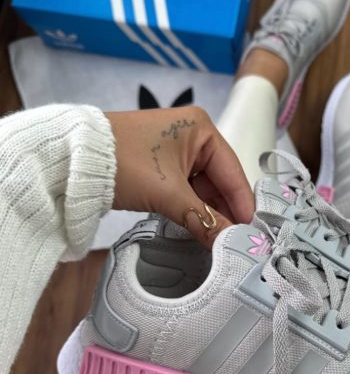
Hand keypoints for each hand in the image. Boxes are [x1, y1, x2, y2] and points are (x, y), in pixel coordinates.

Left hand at [107, 106, 253, 247]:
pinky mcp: (161, 163)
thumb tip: (227, 245)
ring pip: (202, 188)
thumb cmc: (121, 163)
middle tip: (236, 243)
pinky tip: (198, 227)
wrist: (72, 160)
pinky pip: (186, 188)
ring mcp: (176, 149)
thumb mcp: (167, 194)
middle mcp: (192, 134)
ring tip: (218, 240)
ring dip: (207, 213)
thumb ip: (202, 220)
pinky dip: (191, 208)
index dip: (242, 205)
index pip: (232, 172)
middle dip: (224, 212)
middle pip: (219, 181)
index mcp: (201, 128)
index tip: (252, 232)